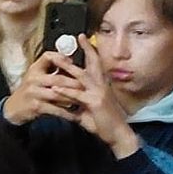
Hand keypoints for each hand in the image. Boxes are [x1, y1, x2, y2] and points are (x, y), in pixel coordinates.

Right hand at [2, 52, 82, 127]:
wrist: (14, 108)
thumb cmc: (30, 90)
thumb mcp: (36, 75)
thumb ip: (50, 68)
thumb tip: (70, 60)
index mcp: (35, 69)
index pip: (48, 56)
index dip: (61, 58)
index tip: (73, 62)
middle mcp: (33, 79)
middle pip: (58, 78)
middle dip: (75, 82)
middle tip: (89, 85)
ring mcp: (34, 93)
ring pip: (58, 94)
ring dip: (72, 98)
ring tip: (85, 100)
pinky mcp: (36, 106)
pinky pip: (55, 109)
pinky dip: (66, 113)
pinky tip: (75, 115)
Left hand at [58, 39, 138, 154]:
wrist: (118, 135)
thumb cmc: (105, 123)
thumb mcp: (90, 110)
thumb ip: (79, 103)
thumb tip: (69, 101)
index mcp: (101, 85)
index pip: (95, 63)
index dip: (89, 49)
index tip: (82, 38)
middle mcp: (101, 85)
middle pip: (90, 63)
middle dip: (81, 49)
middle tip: (71, 38)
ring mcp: (99, 93)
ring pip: (81, 76)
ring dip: (66, 67)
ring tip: (54, 59)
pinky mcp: (95, 103)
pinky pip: (77, 95)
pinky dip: (65, 91)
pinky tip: (54, 89)